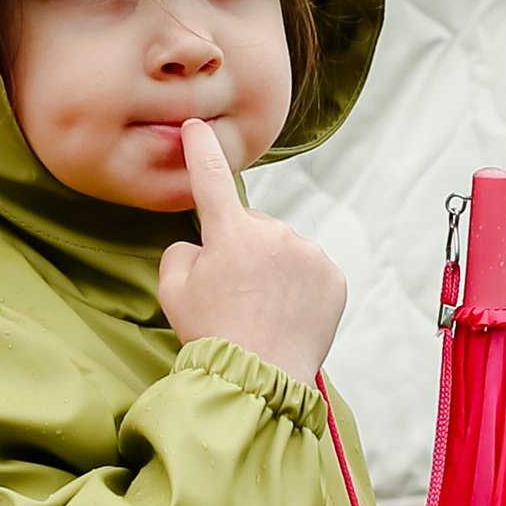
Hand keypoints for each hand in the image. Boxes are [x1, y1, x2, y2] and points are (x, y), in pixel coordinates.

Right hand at [156, 118, 347, 381]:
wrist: (260, 378)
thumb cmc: (213, 334)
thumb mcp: (172, 290)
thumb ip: (182, 253)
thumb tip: (202, 246)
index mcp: (230, 231)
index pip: (212, 177)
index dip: (202, 149)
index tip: (198, 127)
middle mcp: (274, 232)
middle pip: (252, 228)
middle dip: (242, 249)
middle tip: (233, 294)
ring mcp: (307, 253)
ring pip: (283, 250)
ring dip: (273, 269)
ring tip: (261, 311)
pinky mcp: (332, 277)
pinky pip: (310, 272)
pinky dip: (299, 287)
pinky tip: (285, 314)